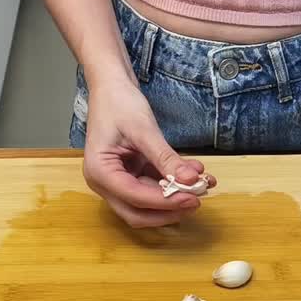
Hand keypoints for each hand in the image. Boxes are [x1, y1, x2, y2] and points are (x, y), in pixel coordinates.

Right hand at [82, 76, 214, 227]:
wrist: (111, 87)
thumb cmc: (119, 103)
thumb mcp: (144, 130)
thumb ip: (166, 158)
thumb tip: (190, 180)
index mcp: (99, 172)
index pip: (134, 197)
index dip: (165, 202)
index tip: (192, 198)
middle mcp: (104, 183)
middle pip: (137, 213)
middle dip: (168, 211)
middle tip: (196, 201)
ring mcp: (116, 181)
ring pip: (147, 204)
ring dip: (173, 198)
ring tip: (201, 185)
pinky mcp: (130, 175)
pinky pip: (152, 188)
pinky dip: (172, 185)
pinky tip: (194, 175)